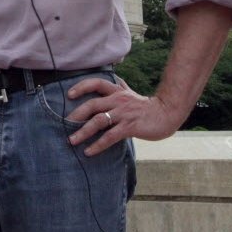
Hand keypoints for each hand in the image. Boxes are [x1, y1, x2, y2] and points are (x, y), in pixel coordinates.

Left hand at [64, 76, 188, 155]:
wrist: (167, 114)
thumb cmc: (147, 107)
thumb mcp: (132, 94)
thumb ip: (122, 87)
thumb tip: (116, 80)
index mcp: (117, 92)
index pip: (97, 83)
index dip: (82, 86)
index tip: (69, 94)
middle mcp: (118, 100)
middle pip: (93, 104)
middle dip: (76, 114)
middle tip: (64, 123)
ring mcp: (124, 113)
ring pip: (99, 121)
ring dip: (83, 132)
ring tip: (72, 140)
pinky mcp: (130, 126)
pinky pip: (110, 136)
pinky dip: (98, 145)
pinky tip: (89, 151)